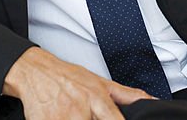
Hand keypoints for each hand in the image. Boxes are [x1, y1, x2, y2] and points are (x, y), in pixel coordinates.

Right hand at [2, 48, 151, 119]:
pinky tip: (62, 116)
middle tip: (86, 114)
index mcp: (97, 99)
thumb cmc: (67, 77)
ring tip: (73, 114)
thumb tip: (151, 100)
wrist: (35, 71)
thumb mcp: (99, 82)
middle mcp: (81, 110)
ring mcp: (64, 118)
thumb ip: (126, 95)